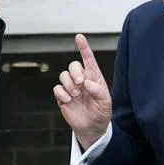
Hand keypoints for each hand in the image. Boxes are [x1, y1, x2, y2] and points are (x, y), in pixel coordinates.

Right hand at [53, 34, 111, 150]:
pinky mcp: (63, 97)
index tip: (79, 36)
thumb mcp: (105, 102)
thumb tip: (86, 82)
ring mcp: (71, 88)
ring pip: (63, 75)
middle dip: (75, 72)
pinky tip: (69, 101)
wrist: (92, 128)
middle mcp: (81, 80)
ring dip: (69, 84)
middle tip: (80, 84)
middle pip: (73, 65)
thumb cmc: (101, 112)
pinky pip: (57, 88)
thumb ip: (98, 91)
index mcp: (94, 77)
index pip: (88, 59)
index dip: (83, 47)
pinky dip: (62, 93)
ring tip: (76, 95)